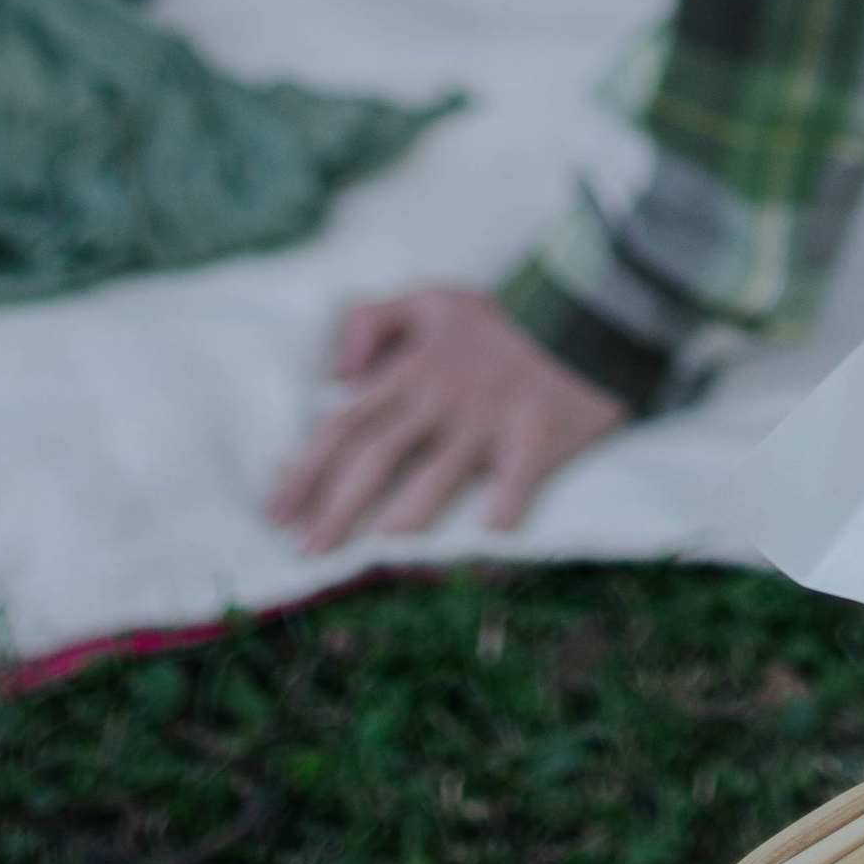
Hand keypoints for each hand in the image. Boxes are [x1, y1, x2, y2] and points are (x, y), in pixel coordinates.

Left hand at [267, 286, 625, 552]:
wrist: (588, 309)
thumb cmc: (502, 317)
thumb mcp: (433, 298)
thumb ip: (373, 319)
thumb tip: (336, 374)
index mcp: (415, 363)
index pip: (346, 422)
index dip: (307, 470)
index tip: (276, 514)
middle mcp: (444, 393)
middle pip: (376, 457)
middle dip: (334, 510)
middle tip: (306, 555)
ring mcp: (490, 417)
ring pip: (432, 480)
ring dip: (395, 528)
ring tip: (365, 565)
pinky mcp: (537, 436)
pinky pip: (511, 490)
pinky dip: (494, 526)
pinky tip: (472, 557)